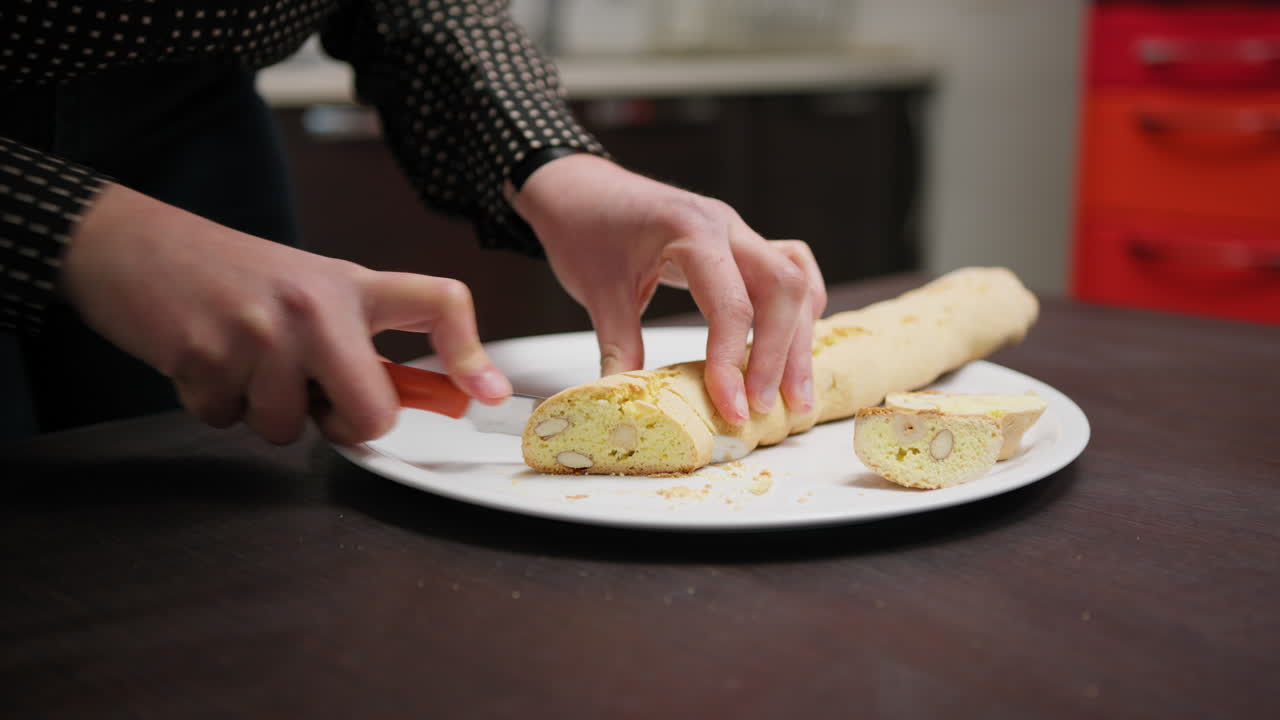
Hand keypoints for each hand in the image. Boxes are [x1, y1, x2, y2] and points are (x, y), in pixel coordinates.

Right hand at [62, 183, 511, 444]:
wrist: (132, 243)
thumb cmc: (229, 274)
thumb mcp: (307, 289)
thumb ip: (352, 341)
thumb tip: (390, 409)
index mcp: (350, 286)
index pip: (436, 303)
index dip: (471, 352)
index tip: (489, 393)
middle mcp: (316, 305)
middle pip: (373, 412)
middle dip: (343, 424)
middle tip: (310, 396)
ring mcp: (262, 332)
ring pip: (288, 429)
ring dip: (261, 410)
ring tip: (241, 358)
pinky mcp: (207, 357)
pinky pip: (229, 422)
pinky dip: (215, 404)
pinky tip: (204, 358)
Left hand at [510, 154, 826, 424]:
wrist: (577, 187)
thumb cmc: (584, 228)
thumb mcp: (596, 292)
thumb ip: (619, 348)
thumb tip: (631, 404)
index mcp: (690, 232)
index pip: (731, 305)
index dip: (733, 364)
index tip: (733, 410)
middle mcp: (725, 226)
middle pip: (782, 289)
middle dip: (781, 355)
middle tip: (769, 409)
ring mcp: (738, 232)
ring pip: (795, 281)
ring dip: (798, 340)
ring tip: (796, 396)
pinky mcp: (740, 242)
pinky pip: (790, 269)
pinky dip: (798, 309)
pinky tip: (794, 346)